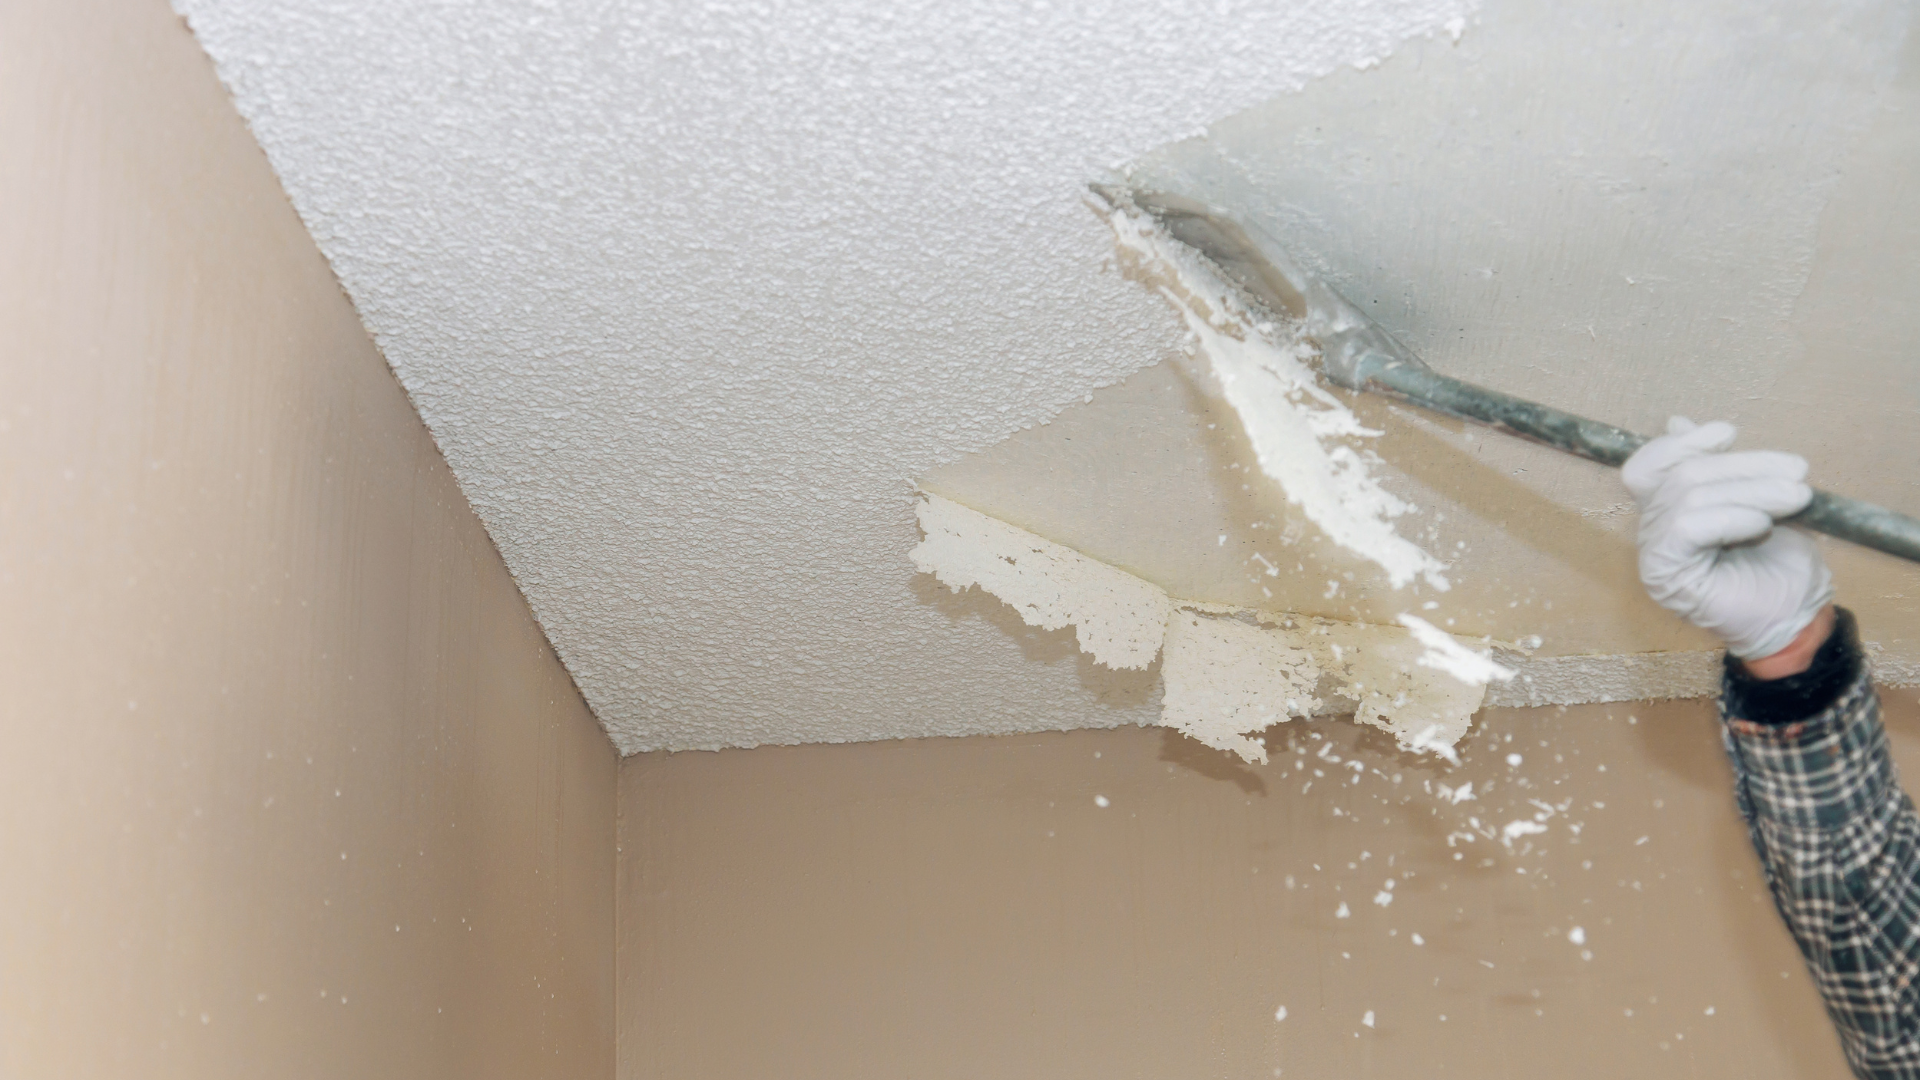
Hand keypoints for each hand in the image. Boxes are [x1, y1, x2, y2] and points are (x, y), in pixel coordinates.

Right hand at [1620, 417, 1832, 659]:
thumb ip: (1719, 468)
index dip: (1679, 444)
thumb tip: (1677, 422)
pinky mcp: (1665, 574)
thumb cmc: (1778, 564)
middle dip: (1744, 466)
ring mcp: (1655, 555)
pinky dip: (1731, 518)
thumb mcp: (1755, 499)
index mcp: (1668, 511)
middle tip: (1797, 471)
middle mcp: (1653, 531)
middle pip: (1682, 475)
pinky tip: (1762, 525)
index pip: (1647, 467)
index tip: (1728, 432)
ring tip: (1796, 499)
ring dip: (1751, 491)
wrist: (1795, 617)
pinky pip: (1687, 527)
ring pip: (1689, 495)